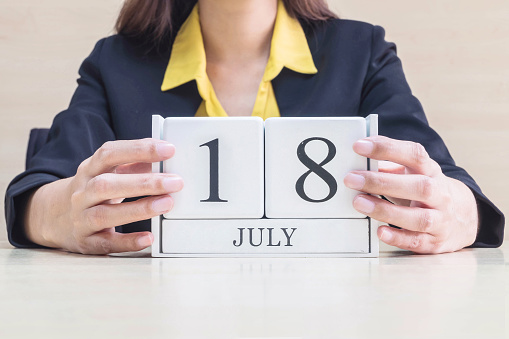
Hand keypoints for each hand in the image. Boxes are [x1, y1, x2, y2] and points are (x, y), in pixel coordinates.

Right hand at [25, 139, 182, 254]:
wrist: (55, 217)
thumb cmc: (93, 191)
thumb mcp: (107, 172)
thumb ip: (134, 164)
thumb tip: (166, 156)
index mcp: (90, 170)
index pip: (110, 154)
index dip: (139, 149)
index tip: (168, 149)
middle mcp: (82, 193)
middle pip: (107, 185)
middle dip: (144, 183)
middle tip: (175, 182)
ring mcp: (81, 218)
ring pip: (105, 214)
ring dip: (139, 209)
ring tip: (167, 203)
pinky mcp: (86, 242)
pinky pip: (106, 243)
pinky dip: (127, 241)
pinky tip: (147, 238)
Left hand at [344, 136, 477, 253]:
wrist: (464, 218)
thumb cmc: (427, 191)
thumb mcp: (413, 173)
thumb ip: (389, 166)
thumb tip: (359, 162)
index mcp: (431, 171)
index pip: (414, 154)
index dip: (387, 148)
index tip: (358, 146)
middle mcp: (439, 194)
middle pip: (418, 186)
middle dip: (382, 182)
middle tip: (351, 179)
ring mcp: (441, 219)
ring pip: (419, 217)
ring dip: (386, 210)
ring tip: (359, 203)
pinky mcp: (435, 242)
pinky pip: (417, 241)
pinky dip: (398, 238)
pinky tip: (380, 231)